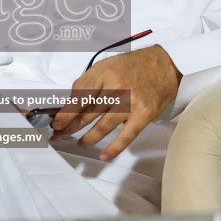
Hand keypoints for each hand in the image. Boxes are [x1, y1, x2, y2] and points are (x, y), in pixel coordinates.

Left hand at [50, 45, 181, 160]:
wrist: (164, 65)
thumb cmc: (132, 67)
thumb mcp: (105, 66)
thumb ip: (88, 84)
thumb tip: (70, 105)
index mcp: (104, 73)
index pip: (79, 97)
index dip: (65, 113)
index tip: (56, 124)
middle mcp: (117, 87)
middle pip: (88, 112)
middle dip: (71, 127)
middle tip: (60, 136)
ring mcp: (131, 102)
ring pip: (104, 126)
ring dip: (89, 138)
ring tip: (80, 143)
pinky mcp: (144, 114)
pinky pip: (126, 136)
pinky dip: (114, 148)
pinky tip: (104, 155)